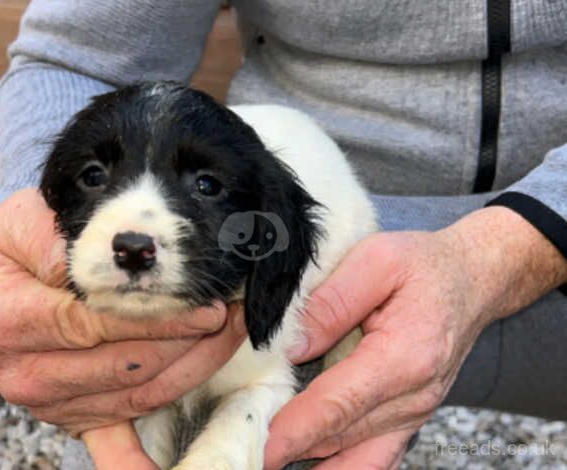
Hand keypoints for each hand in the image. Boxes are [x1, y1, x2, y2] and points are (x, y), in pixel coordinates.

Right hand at [0, 188, 245, 468]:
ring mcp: (54, 401)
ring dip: (192, 369)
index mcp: (6, 322)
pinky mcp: (77, 414)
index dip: (156, 320)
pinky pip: (110, 446)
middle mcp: (25, 373)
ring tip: (229, 336)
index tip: (207, 308)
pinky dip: (135, 464)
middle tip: (231, 314)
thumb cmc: (25, 243)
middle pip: (125, 366)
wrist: (12, 272)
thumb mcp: (26, 222)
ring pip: (139, 395)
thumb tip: (106, 258)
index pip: (94, 325)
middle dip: (187, 342)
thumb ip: (57, 239)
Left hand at [265, 207, 566, 468]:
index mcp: (403, 357)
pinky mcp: (411, 416)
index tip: (259, 447)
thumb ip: (331, 303)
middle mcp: (413, 396)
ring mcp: (416, 413)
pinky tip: (308, 461)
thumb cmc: (425, 265)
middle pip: (340, 438)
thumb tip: (290, 345)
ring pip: (355, 456)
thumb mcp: (376, 260)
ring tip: (268, 455)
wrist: (476, 279)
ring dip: (311, 458)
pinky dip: (340, 465)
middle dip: (291, 448)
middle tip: (248, 448)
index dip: (293, 431)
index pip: (337, 405)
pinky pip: (374, 457)